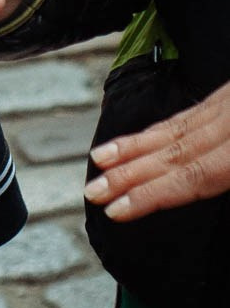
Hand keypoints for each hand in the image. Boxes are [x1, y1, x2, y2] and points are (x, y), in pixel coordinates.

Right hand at [86, 78, 229, 221]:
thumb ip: (223, 175)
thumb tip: (187, 179)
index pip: (190, 177)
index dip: (150, 194)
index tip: (115, 210)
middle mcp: (227, 126)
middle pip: (170, 153)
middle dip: (127, 173)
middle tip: (91, 191)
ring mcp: (224, 107)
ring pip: (171, 129)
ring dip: (132, 147)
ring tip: (98, 159)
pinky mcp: (226, 97)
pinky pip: (185, 114)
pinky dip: (158, 129)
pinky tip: (139, 137)